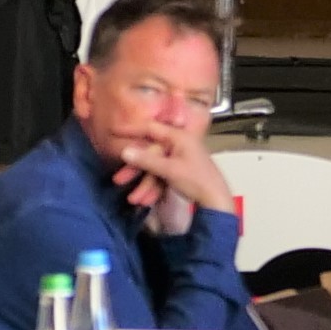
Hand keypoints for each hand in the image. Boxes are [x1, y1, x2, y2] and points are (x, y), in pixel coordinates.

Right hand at [109, 129, 236, 235]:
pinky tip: (146, 200)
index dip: (131, 130)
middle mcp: (179, 144)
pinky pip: (162, 175)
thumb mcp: (169, 169)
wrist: (216, 200)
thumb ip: (147, 160)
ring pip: (155, 167)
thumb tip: (125, 151)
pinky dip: (154, 186)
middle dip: (135, 170)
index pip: (150, 129)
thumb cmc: (196, 180)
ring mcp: (180, 157)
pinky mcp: (181, 170)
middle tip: (118, 179)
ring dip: (144, 183)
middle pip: (150, 153)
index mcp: (179, 137)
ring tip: (133, 198)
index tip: (114, 131)